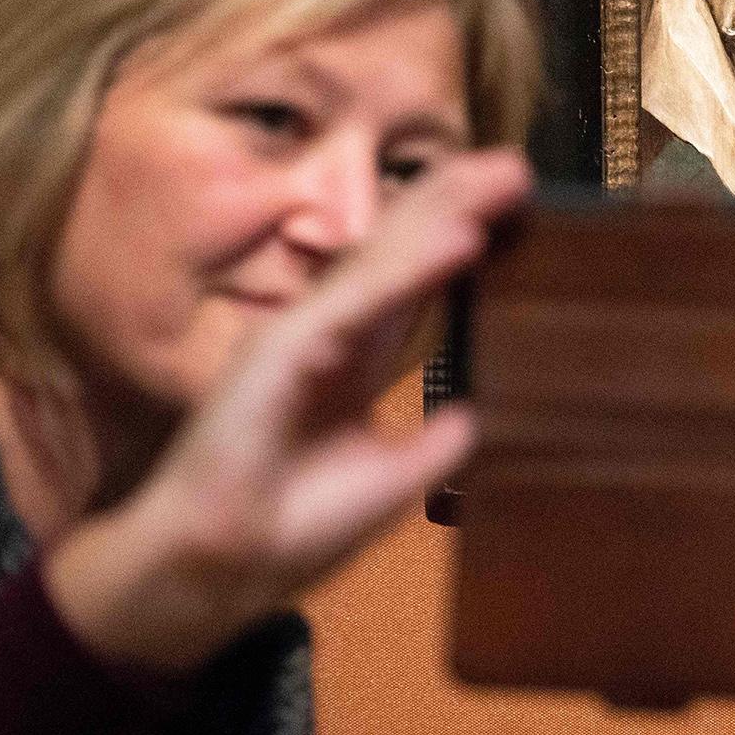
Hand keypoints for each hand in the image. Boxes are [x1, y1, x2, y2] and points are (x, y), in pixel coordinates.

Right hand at [41, 147, 530, 674]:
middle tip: (515, 164)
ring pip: (382, 261)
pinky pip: (356, 302)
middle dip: (454, 203)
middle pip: (399, 251)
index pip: (411, 280)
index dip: (457, 235)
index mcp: (351, 357)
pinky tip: (458, 238)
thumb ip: (429, 446)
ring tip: (497, 179)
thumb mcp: (387, 482)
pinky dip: (409, 269)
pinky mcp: (281, 350)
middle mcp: (327, 332)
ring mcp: (302, 333)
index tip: (515, 202)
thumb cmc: (288, 527)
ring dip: (441, 215)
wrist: (219, 569)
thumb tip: (474, 417)